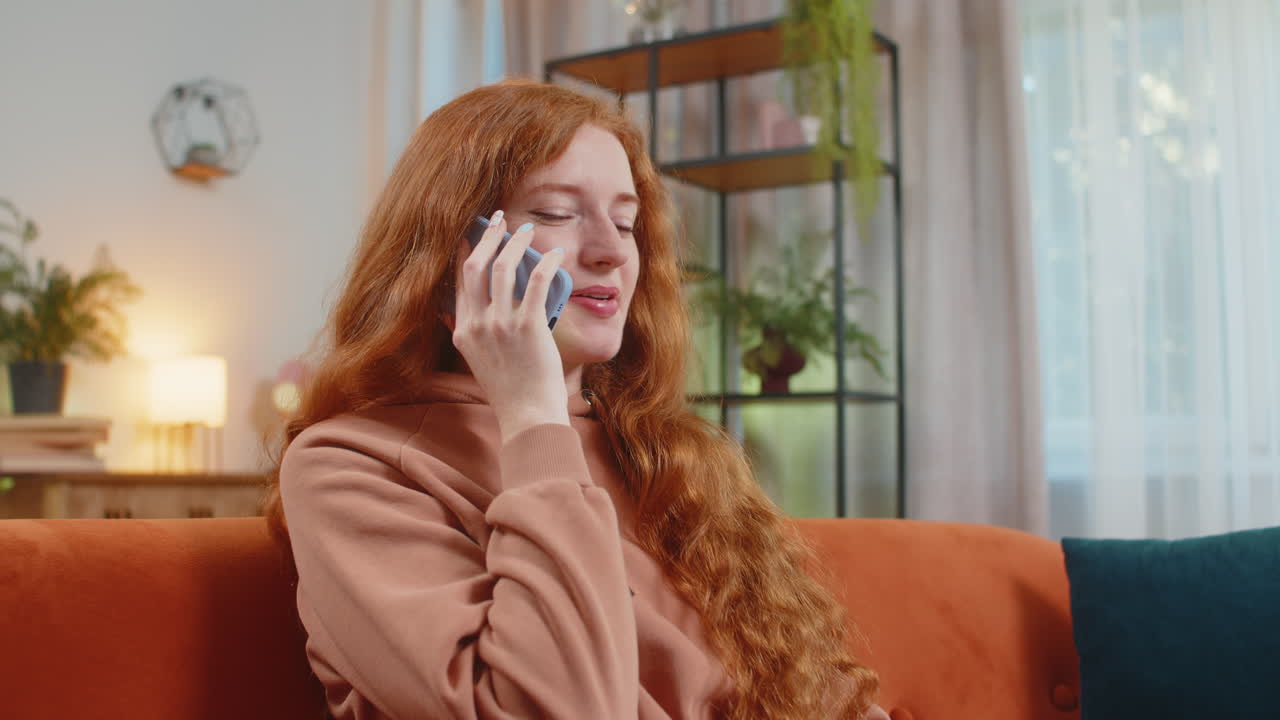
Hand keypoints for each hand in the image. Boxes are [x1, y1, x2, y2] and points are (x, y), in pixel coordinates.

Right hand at [451, 210, 570, 442]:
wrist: (528, 416)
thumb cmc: (511, 391)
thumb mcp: (478, 362)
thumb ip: (468, 337)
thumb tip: (455, 317)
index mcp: (463, 331)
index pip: (459, 281)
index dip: (466, 252)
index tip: (473, 234)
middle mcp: (477, 325)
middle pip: (475, 267)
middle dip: (486, 237)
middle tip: (498, 220)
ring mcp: (501, 325)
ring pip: (503, 269)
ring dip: (515, 244)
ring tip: (527, 231)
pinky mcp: (529, 327)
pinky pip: (537, 283)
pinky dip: (546, 263)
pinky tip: (555, 254)